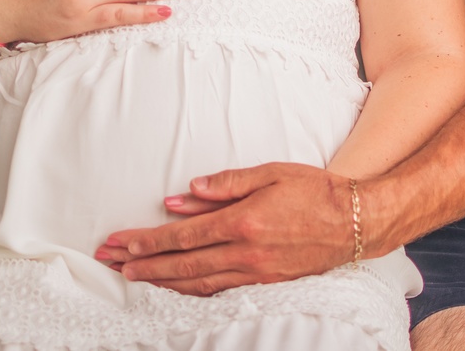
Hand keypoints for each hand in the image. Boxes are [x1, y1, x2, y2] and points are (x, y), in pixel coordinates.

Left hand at [94, 163, 356, 294]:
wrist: (355, 222)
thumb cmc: (314, 190)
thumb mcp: (270, 173)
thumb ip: (225, 184)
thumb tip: (184, 194)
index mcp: (243, 221)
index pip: (183, 234)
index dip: (148, 240)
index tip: (121, 241)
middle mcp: (245, 253)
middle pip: (182, 264)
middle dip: (142, 264)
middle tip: (109, 263)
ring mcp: (255, 273)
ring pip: (196, 283)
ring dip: (160, 281)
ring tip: (130, 278)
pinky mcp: (265, 283)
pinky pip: (218, 290)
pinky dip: (190, 290)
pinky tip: (174, 287)